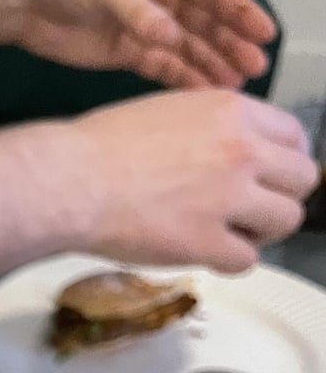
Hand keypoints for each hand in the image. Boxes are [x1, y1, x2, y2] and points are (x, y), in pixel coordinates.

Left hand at [18, 0, 275, 88]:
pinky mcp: (129, 52)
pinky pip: (163, 67)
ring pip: (189, 47)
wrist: (25, 1)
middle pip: (206, 22)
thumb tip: (171, 37)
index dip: (241, 10)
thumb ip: (140, 13)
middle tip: (255, 68)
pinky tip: (201, 93)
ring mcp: (147, 25)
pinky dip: (182, 79)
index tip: (264, 32)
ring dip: (211, 65)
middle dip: (231, 44)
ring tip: (235, 87)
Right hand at [69, 88, 317, 271]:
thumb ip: (209, 128)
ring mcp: (228, 198)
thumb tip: (222, 150)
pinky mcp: (206, 242)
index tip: (267, 177)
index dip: (284, 161)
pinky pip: (247, 261)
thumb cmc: (100, 147)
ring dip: (261, 232)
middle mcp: (241, 150)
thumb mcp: (168, 111)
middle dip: (279, 197)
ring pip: (286, 220)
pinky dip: (229, 261)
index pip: (295, 136)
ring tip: (228, 234)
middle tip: (250, 211)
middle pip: (302, 179)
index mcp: (232, 111)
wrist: (71, 181)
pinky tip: (204, 253)